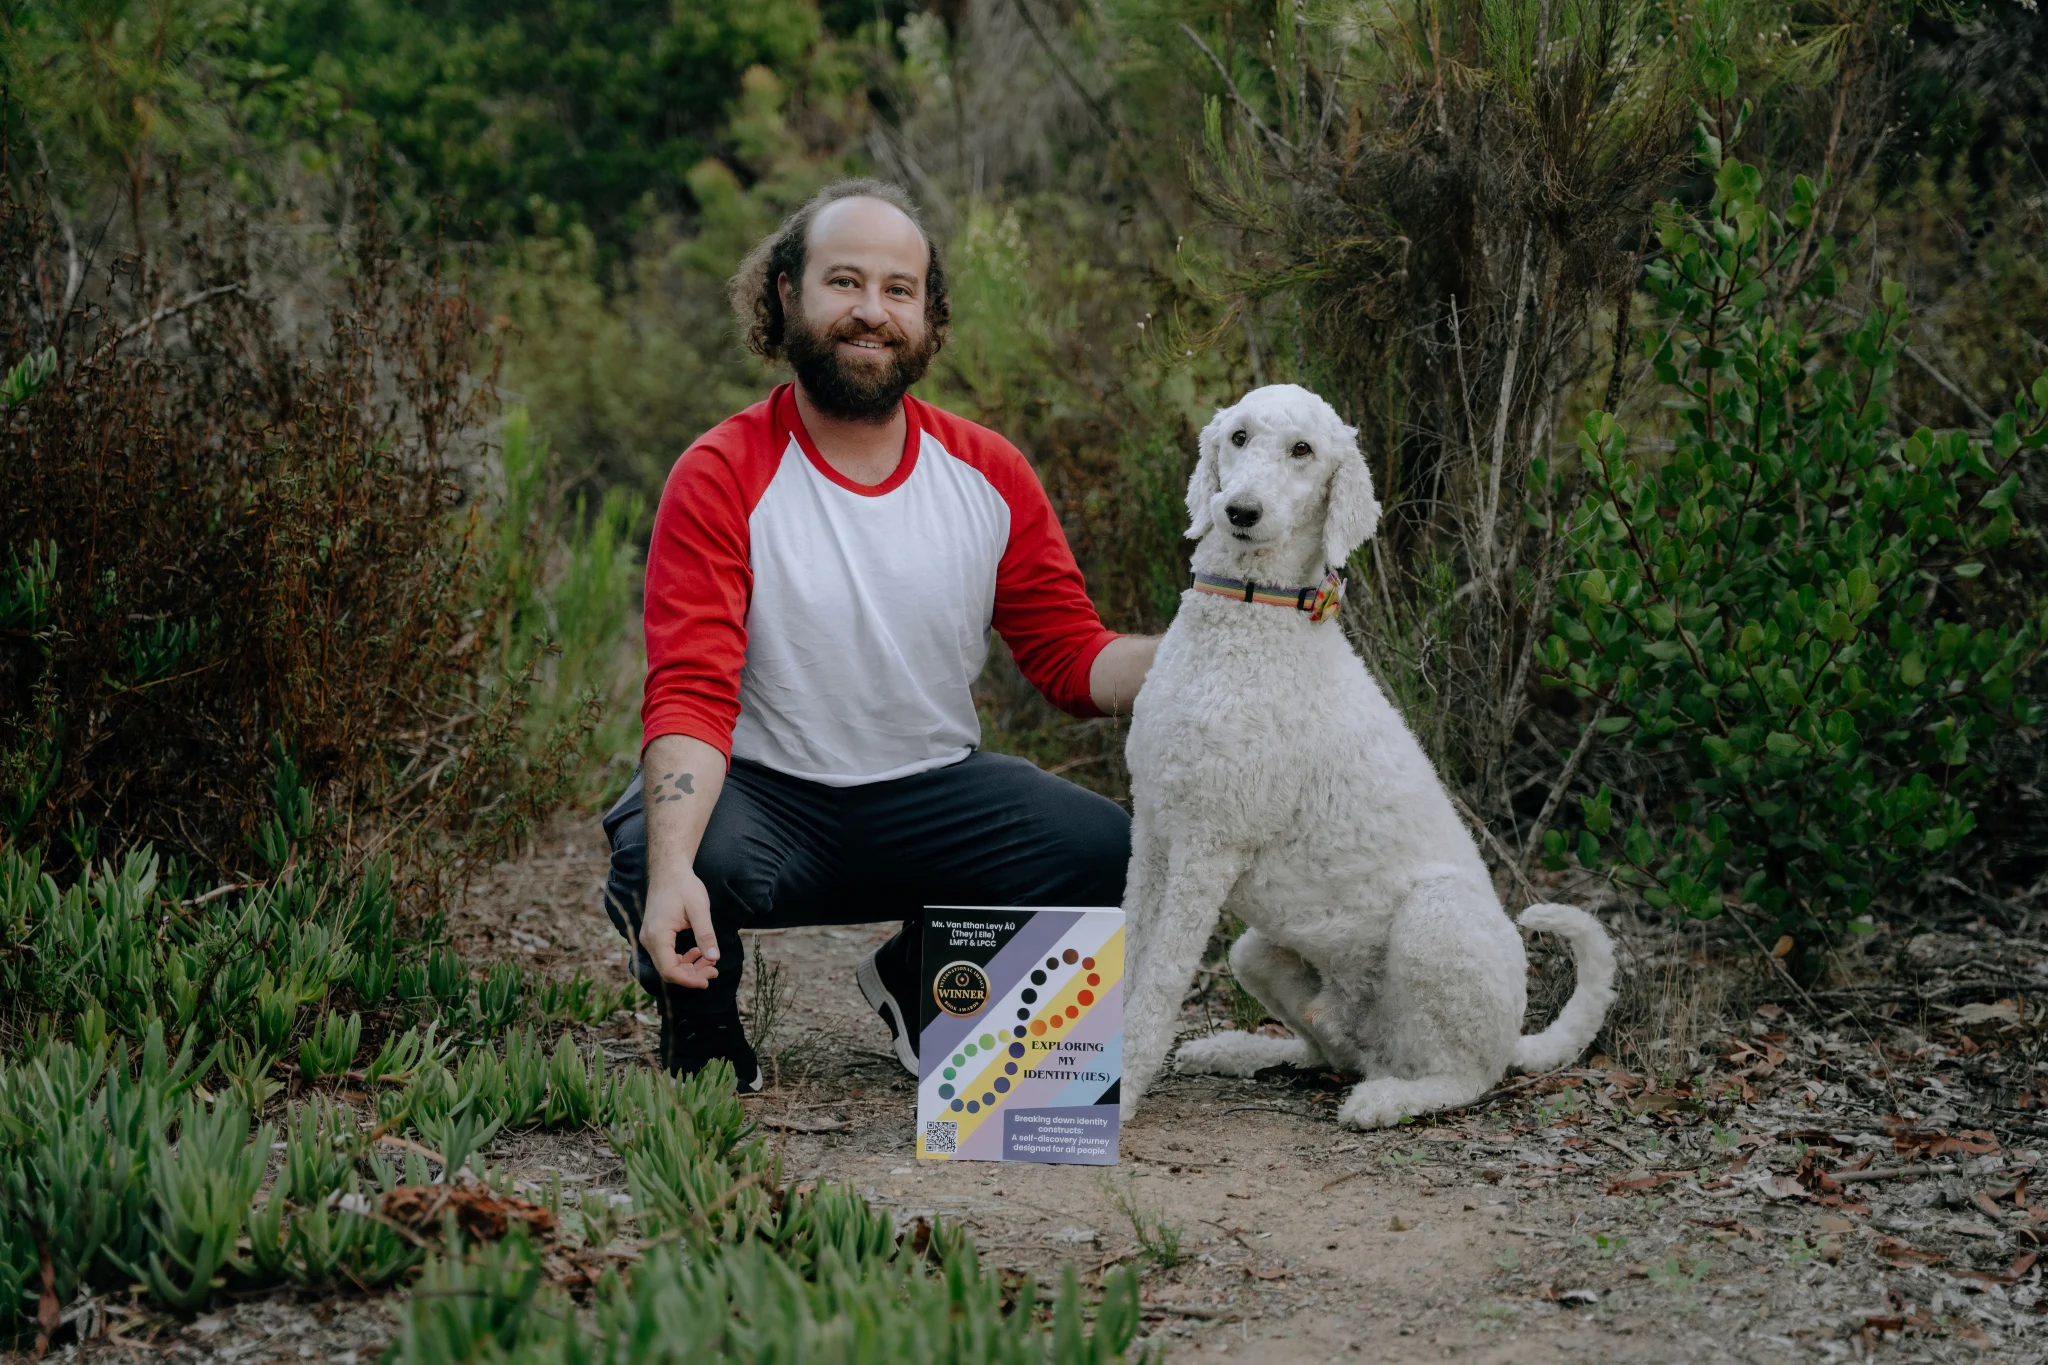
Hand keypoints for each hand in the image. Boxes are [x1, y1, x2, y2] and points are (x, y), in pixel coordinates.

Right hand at [639, 869, 719, 988]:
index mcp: (657, 935)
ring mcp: (650, 938)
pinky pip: (667, 956)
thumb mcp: (699, 909)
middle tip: (714, 971)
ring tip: (710, 963)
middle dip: (692, 975)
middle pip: (668, 970)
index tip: (707, 980)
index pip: (669, 970)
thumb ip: (706, 935)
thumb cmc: (684, 886)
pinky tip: (699, 953)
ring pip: (668, 965)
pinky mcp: (654, 936)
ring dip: (689, 968)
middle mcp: (649, 940)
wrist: (669, 871)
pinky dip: (683, 959)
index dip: (689, 980)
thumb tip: (714, 958)